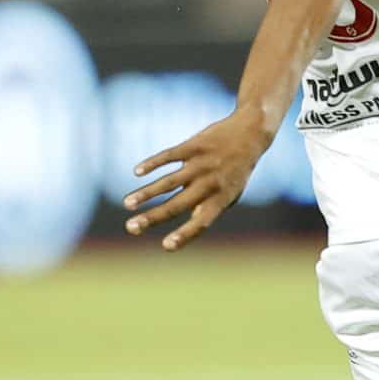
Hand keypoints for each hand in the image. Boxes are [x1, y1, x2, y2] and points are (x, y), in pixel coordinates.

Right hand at [122, 112, 272, 250]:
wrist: (251, 133)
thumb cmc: (236, 169)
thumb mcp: (231, 192)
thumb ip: (209, 209)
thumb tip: (187, 229)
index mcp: (220, 199)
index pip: (202, 222)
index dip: (185, 234)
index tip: (166, 246)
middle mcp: (210, 184)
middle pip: (177, 204)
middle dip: (152, 218)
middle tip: (130, 228)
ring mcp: (201, 164)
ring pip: (169, 182)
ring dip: (146, 194)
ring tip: (127, 203)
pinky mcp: (194, 146)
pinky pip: (169, 156)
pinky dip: (153, 163)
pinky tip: (137, 171)